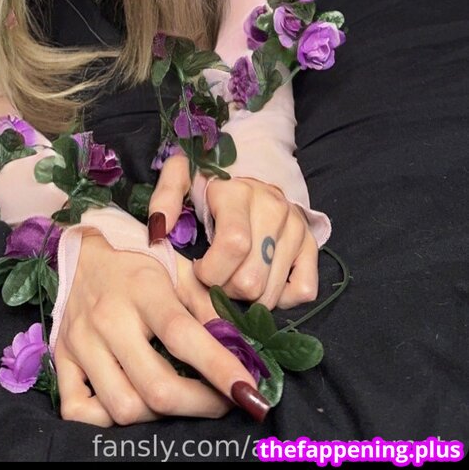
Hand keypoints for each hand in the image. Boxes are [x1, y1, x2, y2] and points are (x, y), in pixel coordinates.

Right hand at [53, 229, 269, 426]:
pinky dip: (104, 420)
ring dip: (159, 416)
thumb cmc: (138, 261)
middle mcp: (109, 319)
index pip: (182, 334)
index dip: (219, 367)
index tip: (249, 391)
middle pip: (155, 386)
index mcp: (143, 289)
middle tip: (221, 400)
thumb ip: (208, 305)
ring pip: (122, 407)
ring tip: (176, 398)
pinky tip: (130, 401)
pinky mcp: (62, 357)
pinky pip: (77, 411)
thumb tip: (238, 346)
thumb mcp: (179, 268)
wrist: (82, 250)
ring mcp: (82, 342)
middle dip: (199, 404)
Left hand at [150, 155, 318, 309]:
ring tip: (233, 277)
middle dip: (225, 289)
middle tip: (215, 277)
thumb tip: (159, 230)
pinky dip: (281, 298)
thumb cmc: (207, 183)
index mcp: (239, 193)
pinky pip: (304, 290)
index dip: (211, 270)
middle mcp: (273, 208)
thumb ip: (165, 197)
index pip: (234, 245)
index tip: (198, 269)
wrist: (247, 171)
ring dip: (247, 298)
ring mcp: (296, 227)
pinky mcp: (311, 245)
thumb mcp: (181, 177)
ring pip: (273, 291)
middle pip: (251, 279)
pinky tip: (261, 282)